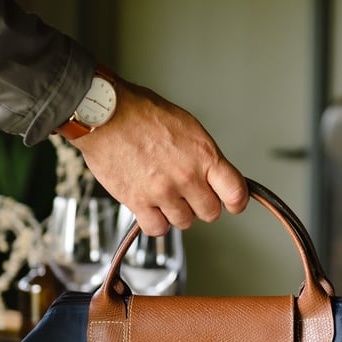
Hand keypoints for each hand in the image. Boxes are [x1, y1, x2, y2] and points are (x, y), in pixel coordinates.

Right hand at [71, 76, 247, 235]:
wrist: (106, 114)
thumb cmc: (142, 113)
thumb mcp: (187, 126)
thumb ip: (203, 155)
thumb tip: (214, 175)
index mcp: (204, 155)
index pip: (235, 192)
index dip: (236, 201)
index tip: (233, 204)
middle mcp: (186, 176)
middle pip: (210, 212)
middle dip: (202, 204)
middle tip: (191, 194)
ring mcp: (162, 192)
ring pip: (184, 222)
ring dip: (177, 212)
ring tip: (165, 193)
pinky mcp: (138, 202)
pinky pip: (157, 228)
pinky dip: (155, 222)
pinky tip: (151, 207)